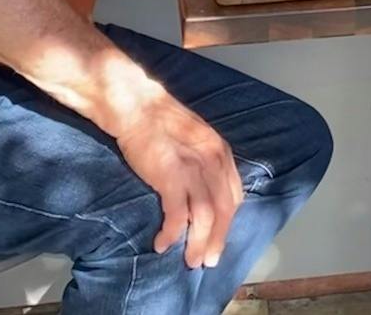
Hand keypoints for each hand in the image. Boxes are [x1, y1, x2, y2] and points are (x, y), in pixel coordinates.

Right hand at [113, 94, 242, 268]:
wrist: (137, 108)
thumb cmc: (160, 125)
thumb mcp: (193, 143)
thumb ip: (202, 166)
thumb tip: (203, 194)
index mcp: (221, 153)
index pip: (233, 195)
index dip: (228, 221)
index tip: (218, 237)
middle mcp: (214, 162)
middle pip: (224, 209)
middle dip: (218, 239)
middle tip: (209, 260)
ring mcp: (193, 170)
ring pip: (206, 217)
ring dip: (198, 243)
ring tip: (190, 261)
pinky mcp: (171, 178)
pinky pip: (177, 215)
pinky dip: (172, 234)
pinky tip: (162, 245)